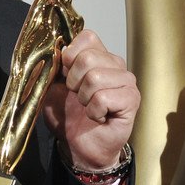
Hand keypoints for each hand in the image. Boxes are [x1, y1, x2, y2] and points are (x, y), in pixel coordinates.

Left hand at [42, 30, 139, 169]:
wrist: (79, 147)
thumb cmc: (70, 117)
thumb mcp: (52, 87)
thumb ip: (53, 67)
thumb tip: (52, 51)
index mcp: (99, 56)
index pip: (87, 36)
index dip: (70, 57)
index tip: (67, 77)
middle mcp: (116, 65)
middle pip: (87, 58)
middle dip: (73, 82)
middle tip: (78, 97)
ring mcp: (127, 82)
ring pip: (95, 78)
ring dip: (84, 99)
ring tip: (89, 107)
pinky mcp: (132, 100)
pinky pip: (103, 98)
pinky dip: (94, 112)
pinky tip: (99, 116)